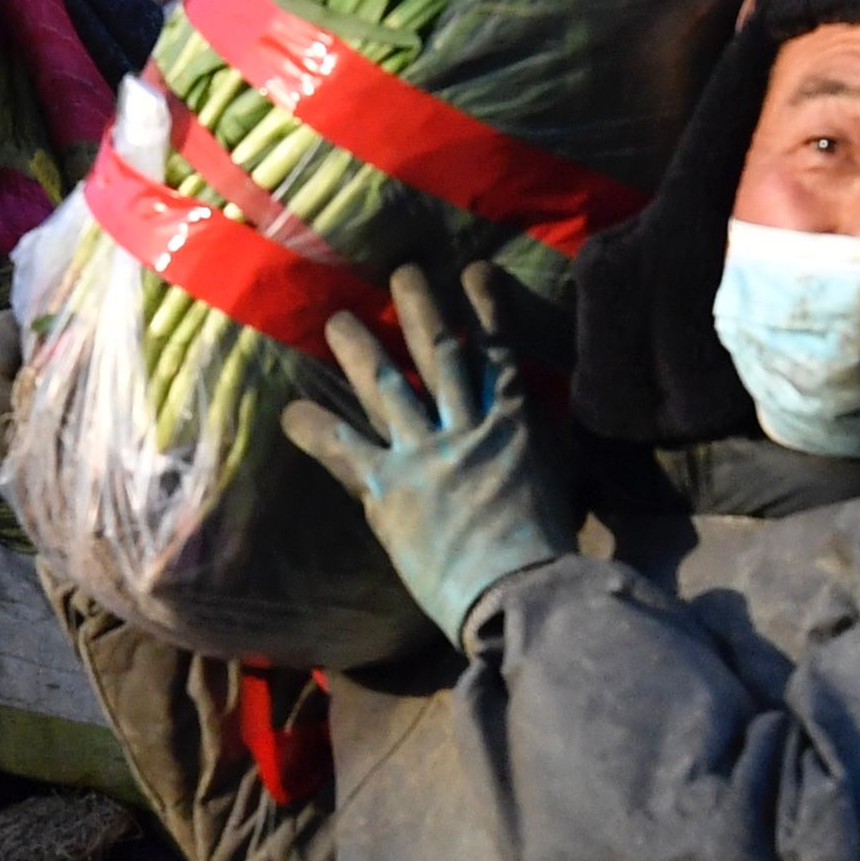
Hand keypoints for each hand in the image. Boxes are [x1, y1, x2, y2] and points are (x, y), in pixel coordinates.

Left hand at [282, 264, 575, 643]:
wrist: (520, 589)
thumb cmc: (550, 552)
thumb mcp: (565, 492)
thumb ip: (554, 467)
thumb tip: (569, 465)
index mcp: (514, 428)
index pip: (498, 356)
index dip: (487, 310)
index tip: (474, 271)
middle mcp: (466, 427)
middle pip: (438, 355)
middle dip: (419, 309)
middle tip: (401, 272)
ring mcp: (424, 454)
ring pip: (386, 388)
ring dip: (360, 350)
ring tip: (337, 320)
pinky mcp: (389, 488)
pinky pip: (344, 449)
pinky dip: (316, 428)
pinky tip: (290, 410)